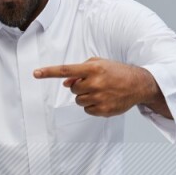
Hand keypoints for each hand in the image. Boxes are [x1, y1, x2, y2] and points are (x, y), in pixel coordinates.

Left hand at [33, 57, 159, 116]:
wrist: (139, 84)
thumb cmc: (117, 72)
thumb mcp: (100, 64)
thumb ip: (80, 71)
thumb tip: (65, 83)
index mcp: (93, 68)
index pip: (66, 70)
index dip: (49, 72)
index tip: (36, 73)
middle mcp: (95, 82)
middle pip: (73, 89)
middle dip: (80, 87)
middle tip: (95, 84)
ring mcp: (99, 97)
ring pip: (78, 101)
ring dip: (85, 97)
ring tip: (101, 91)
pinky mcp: (103, 110)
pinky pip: (87, 110)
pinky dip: (92, 106)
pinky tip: (104, 100)